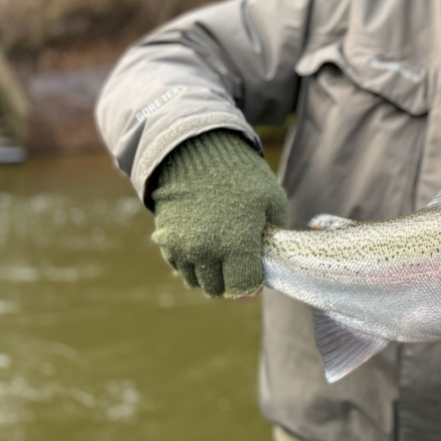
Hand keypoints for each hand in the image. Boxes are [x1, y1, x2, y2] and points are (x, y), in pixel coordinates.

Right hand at [151, 130, 286, 298]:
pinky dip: (191, 261)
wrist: (197, 150)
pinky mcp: (165, 240)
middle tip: (239, 258)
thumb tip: (266, 272)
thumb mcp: (272, 200)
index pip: (242, 287)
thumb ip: (275, 240)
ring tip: (221, 248)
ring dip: (210, 273)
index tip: (255, 270)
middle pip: (218, 289)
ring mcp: (182, 247)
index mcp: (236, 243)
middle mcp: (205, 251)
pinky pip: (180, 266)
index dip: (252, 282)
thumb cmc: (242, 175)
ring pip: (197, 281)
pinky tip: (203, 240)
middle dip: (231, 279)